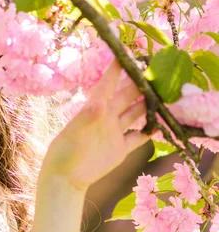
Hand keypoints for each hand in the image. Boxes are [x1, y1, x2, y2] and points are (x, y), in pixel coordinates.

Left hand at [39, 59, 155, 192]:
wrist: (65, 178)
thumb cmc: (64, 153)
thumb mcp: (73, 134)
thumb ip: (86, 119)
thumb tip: (100, 103)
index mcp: (93, 110)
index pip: (106, 85)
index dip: (115, 70)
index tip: (125, 53)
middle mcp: (106, 118)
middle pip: (127, 96)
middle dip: (141, 84)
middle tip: (158, 72)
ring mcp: (114, 132)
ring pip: (136, 114)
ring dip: (150, 105)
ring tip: (167, 95)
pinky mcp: (121, 149)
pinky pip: (138, 137)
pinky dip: (150, 131)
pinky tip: (162, 126)